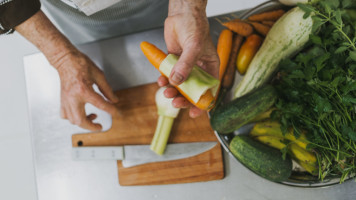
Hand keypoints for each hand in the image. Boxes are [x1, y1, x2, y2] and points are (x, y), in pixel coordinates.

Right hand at [55, 50, 118, 130]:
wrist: (65, 60)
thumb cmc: (80, 64)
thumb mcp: (99, 75)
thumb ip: (107, 90)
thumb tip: (114, 100)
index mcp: (84, 90)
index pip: (100, 105)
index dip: (111, 111)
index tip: (117, 114)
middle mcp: (73, 97)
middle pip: (81, 120)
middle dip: (92, 127)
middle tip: (100, 126)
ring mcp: (66, 100)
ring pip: (72, 120)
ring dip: (83, 123)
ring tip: (92, 117)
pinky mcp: (62, 100)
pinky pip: (65, 115)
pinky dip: (73, 118)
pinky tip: (80, 113)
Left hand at [161, 0, 218, 117]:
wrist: (181, 14)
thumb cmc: (194, 26)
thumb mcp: (194, 46)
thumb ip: (186, 65)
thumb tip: (177, 82)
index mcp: (210, 67)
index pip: (209, 90)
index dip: (202, 103)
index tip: (194, 113)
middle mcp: (198, 69)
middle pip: (192, 91)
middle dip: (184, 99)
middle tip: (175, 103)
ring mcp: (185, 67)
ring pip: (179, 85)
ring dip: (173, 91)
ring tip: (166, 92)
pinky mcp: (174, 63)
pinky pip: (169, 76)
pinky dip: (164, 80)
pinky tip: (161, 81)